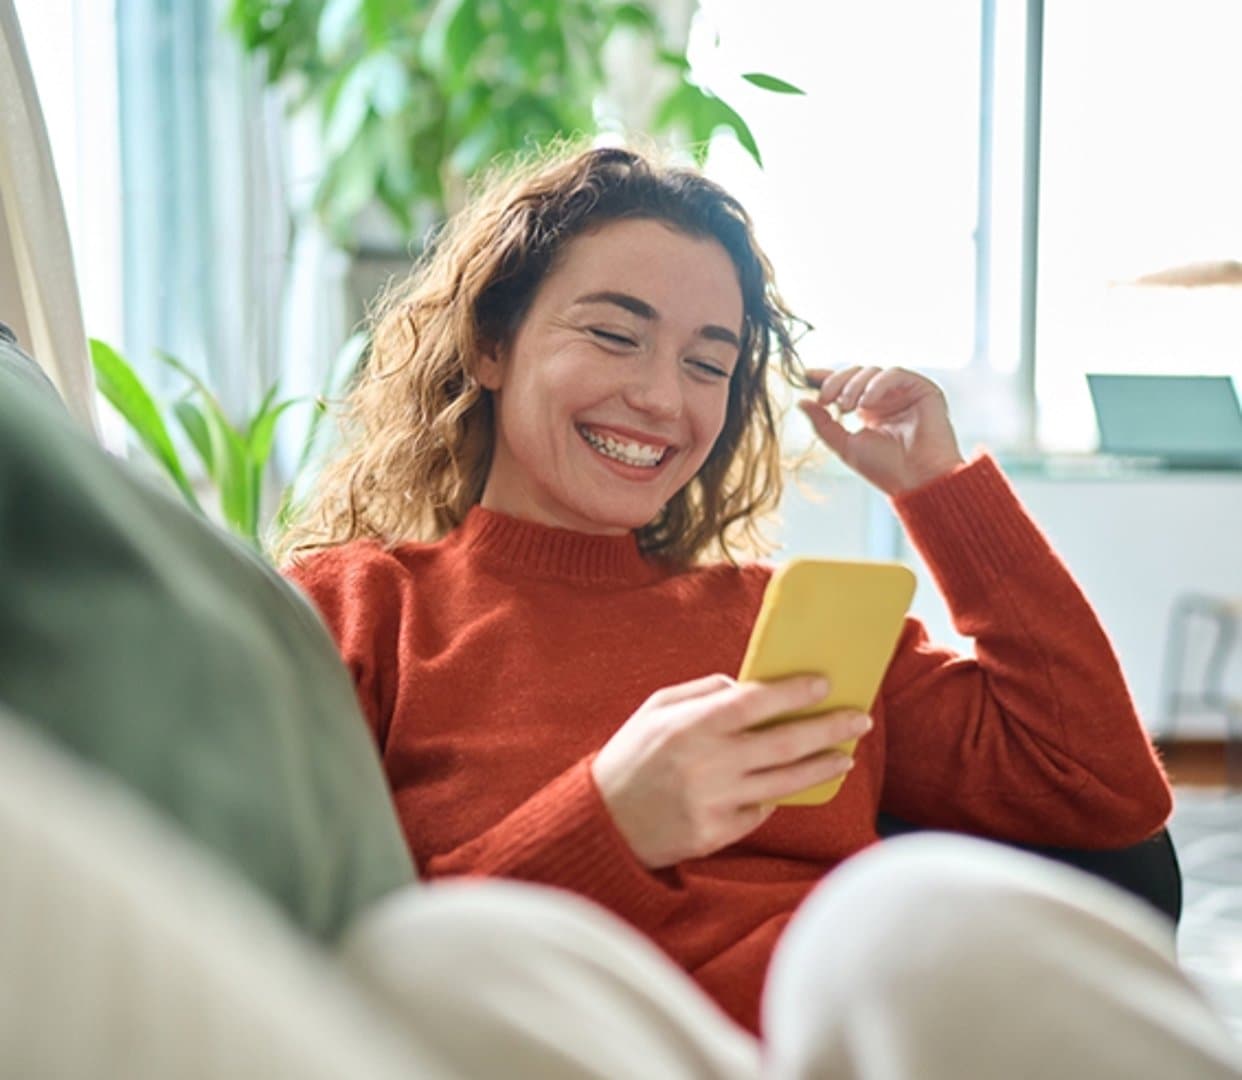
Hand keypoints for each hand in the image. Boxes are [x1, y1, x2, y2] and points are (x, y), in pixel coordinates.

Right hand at [591, 674, 871, 868]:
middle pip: (785, 744)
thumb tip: (747, 686)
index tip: (825, 684)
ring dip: (822, 767)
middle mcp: (708, 765)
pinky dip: (775, 796)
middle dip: (829, 729)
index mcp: (691, 727)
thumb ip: (702, 692)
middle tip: (859, 720)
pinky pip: (761, 811)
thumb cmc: (631, 756)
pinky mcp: (718, 834)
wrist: (602, 822)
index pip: (755, 703)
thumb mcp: (655, 709)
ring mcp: (715, 803)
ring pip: (785, 783)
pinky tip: (787, 785)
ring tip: (845, 756)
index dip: (793, 693)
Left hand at [799, 366, 964, 494]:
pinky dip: (876, 384)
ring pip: (873, 371)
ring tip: (847, 408)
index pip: (846, 384)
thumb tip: (801, 402)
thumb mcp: (845, 445)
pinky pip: (895, 373)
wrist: (917, 481)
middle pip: (857, 373)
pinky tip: (867, 403)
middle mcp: (887, 398)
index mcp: (869, 409)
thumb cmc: (885, 469)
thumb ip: (823, 424)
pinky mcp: (923, 389)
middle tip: (826, 400)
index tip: (806, 375)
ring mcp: (904, 393)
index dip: (827, 377)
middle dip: (837, 382)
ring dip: (854, 385)